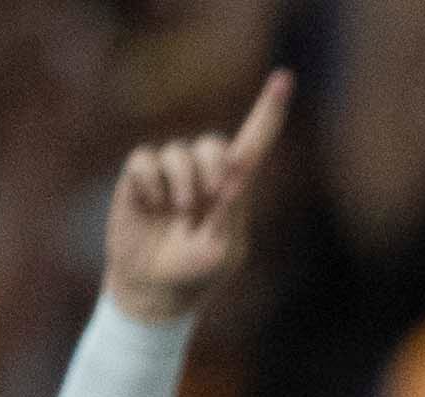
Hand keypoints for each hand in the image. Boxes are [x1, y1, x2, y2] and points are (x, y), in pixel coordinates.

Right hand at [104, 71, 290, 325]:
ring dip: (180, 185)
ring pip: (178, 151)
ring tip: (177, 214)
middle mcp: (204, 173)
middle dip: (212, 170)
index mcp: (234, 190)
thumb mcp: (221, 249)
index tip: (284, 79)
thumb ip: (230, 209)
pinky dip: (149, 183)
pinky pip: (145, 159)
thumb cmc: (194, 274)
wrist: (152, 289)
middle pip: (214, 144)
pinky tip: (151, 205)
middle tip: (206, 202)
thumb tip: (236, 170)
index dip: (268, 113)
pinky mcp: (140, 176)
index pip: (253, 144)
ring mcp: (171, 173)